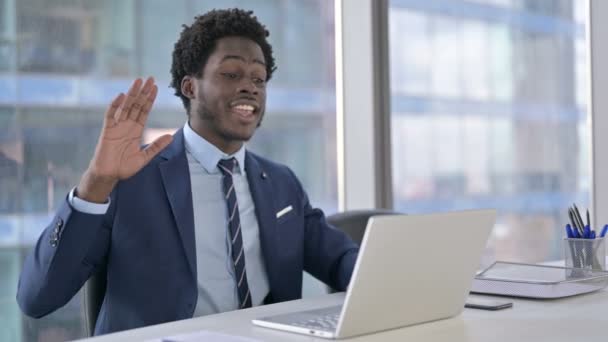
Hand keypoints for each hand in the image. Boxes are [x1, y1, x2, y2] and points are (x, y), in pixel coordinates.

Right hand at [77, 77, 172, 202]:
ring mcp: (117, 127)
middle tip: (149, 78)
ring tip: (138, 81)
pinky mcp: (107, 131)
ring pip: (125, 106)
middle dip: (143, 92)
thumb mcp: (145, 157)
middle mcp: (127, 125)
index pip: (144, 111)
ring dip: (132, 94)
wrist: (108, 176)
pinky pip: (111, 115)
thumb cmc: (124, 168)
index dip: (150, 99)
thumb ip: (156, 147)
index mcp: (136, 130)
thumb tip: (170, 136)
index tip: (155, 87)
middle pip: (136, 105)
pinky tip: (121, 96)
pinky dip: (115, 105)